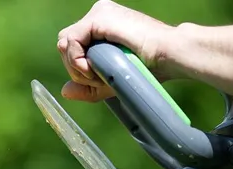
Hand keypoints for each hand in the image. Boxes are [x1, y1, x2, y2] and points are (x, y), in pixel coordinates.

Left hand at [57, 0, 174, 101]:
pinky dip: (77, 59)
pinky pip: (71, 41)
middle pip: (65, 44)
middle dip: (74, 68)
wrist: (168, 56)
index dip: (77, 67)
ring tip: (99, 74)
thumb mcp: (112, 80)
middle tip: (97, 78)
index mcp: (102, 25)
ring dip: (76, 66)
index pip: (73, 46)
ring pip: (65, 43)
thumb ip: (88, 86)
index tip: (97, 79)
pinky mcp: (97, 17)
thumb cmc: (149, 68)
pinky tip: (94, 67)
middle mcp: (98, 14)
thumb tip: (64, 91)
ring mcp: (98, 13)